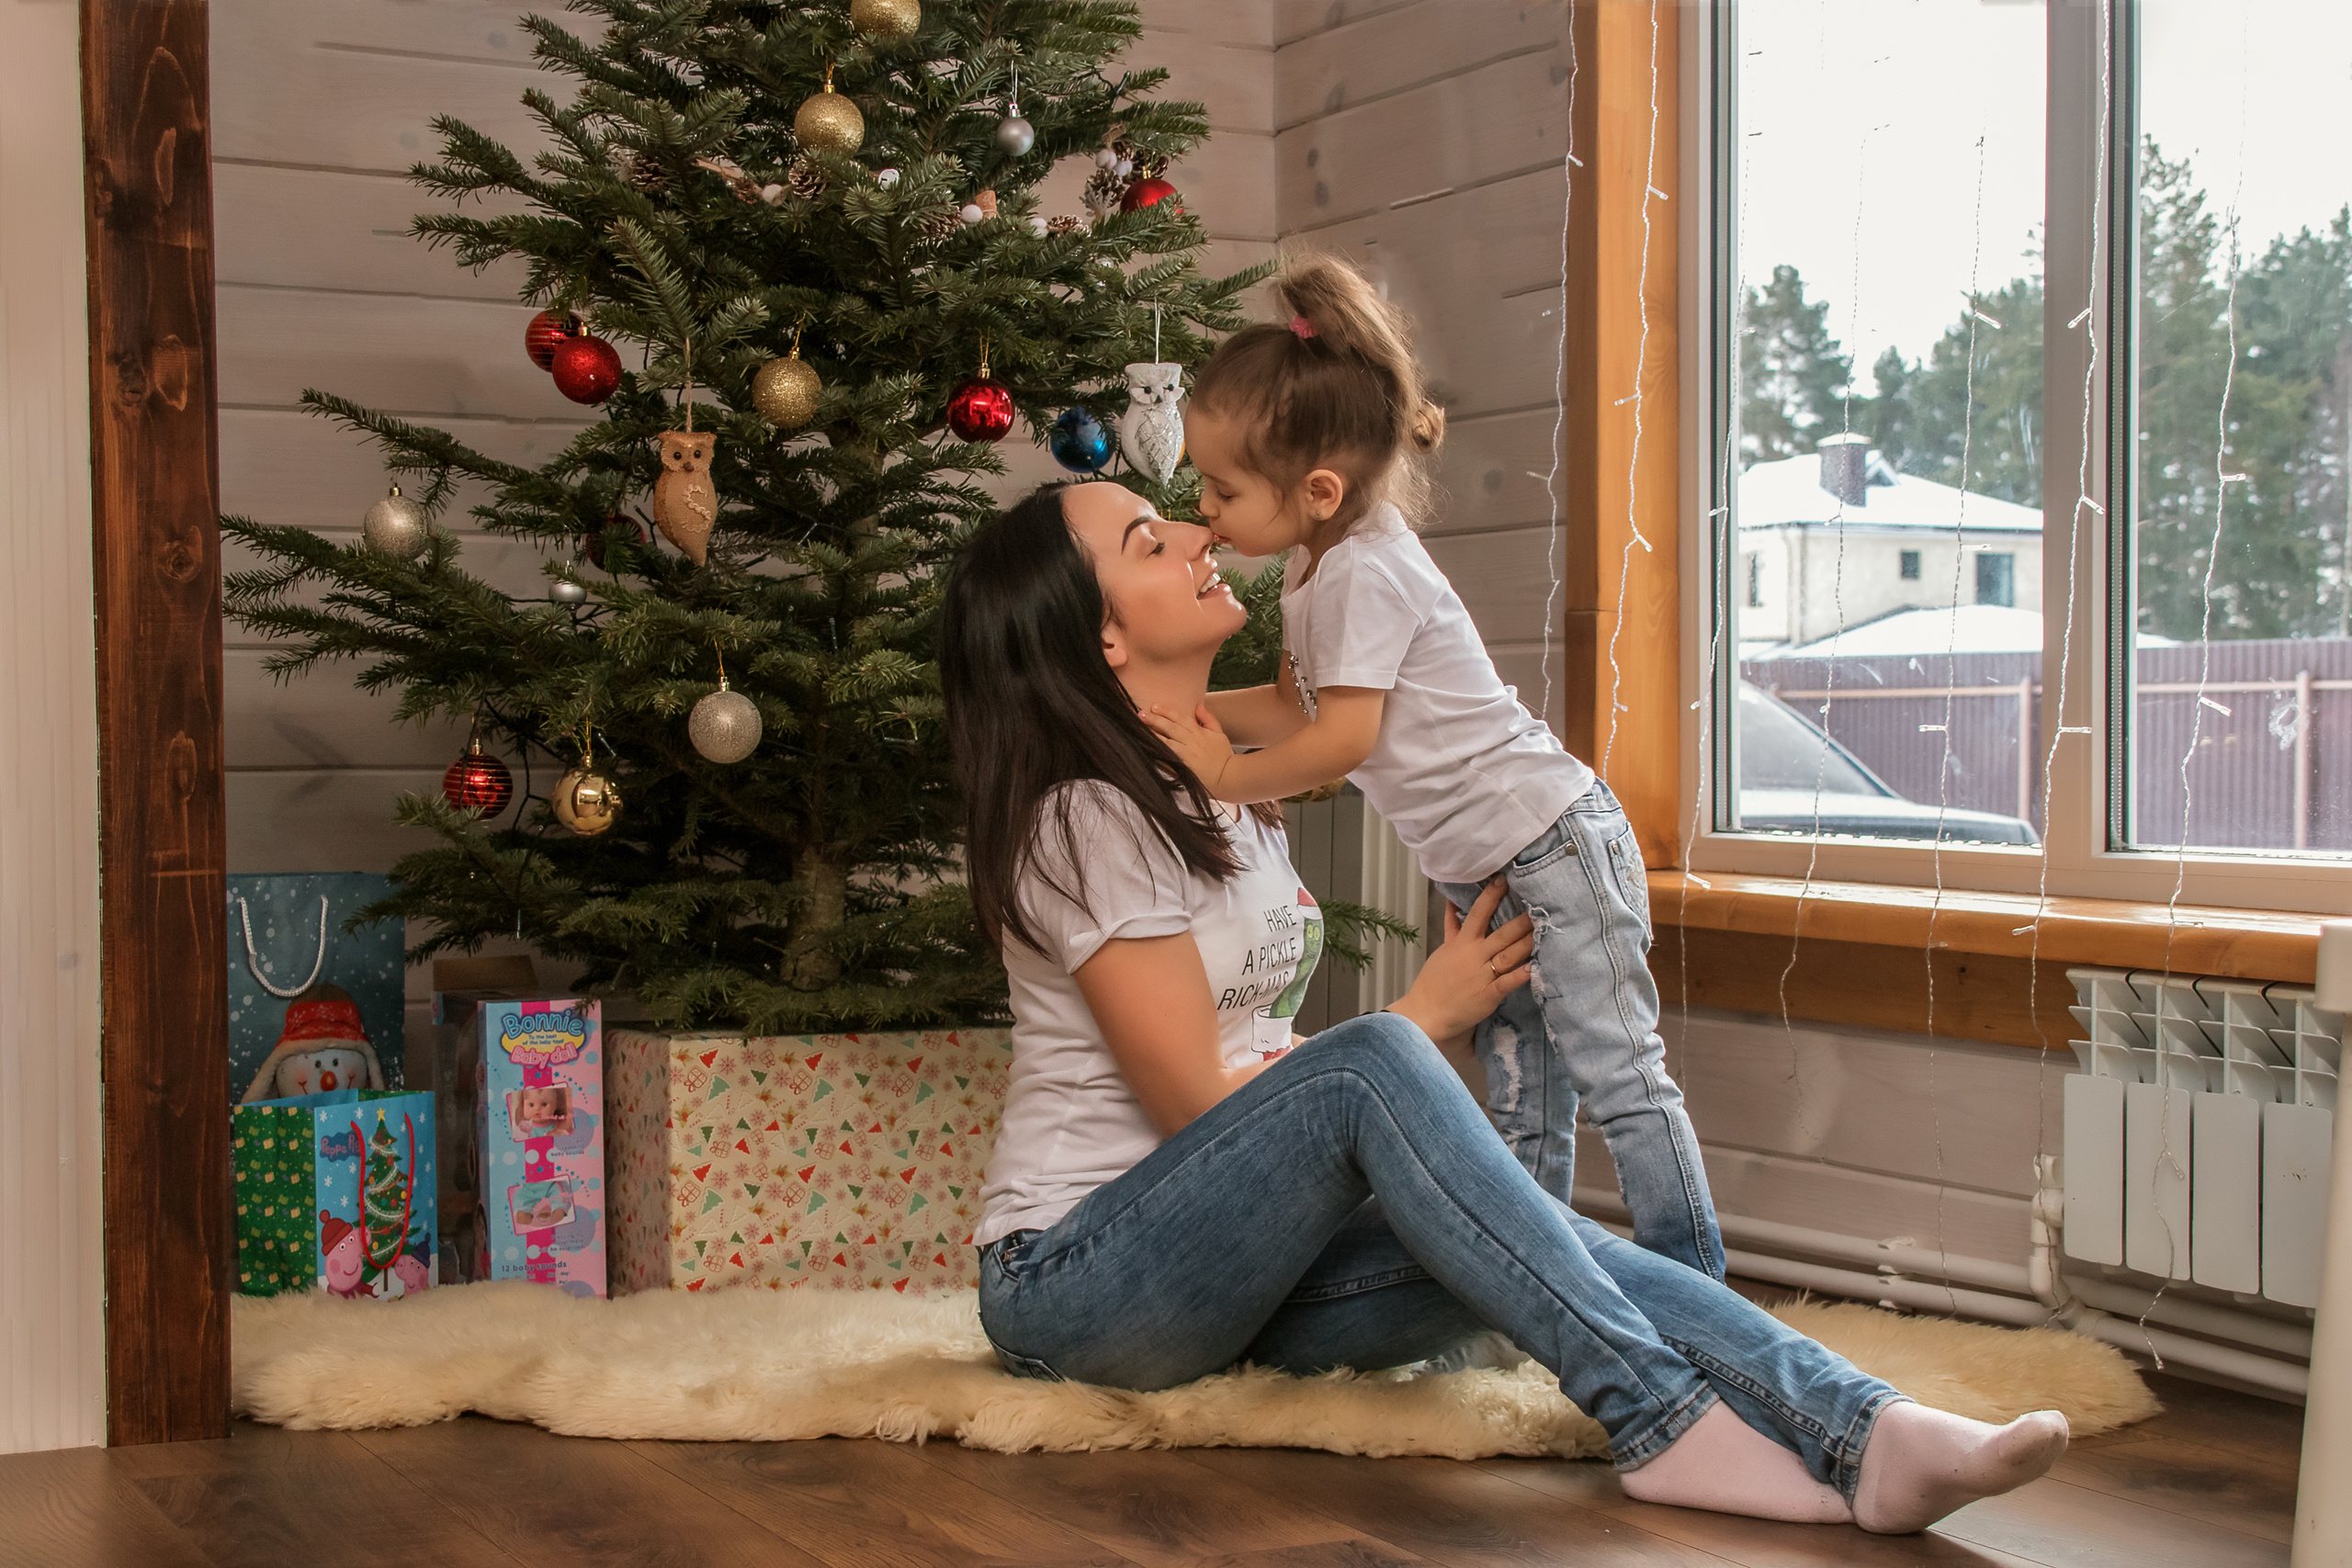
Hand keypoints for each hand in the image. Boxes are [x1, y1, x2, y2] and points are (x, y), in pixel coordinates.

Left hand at [1142, 701, 1237, 797]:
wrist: (1227, 778)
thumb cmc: (1223, 756)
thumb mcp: (1219, 734)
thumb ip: (1208, 719)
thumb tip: (1198, 706)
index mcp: (1199, 733)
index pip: (1181, 718)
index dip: (1167, 711)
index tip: (1154, 706)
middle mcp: (1191, 743)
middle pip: (1171, 728)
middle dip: (1155, 720)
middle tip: (1140, 714)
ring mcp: (1186, 756)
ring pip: (1166, 743)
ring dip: (1153, 735)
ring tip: (1139, 729)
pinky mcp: (1183, 768)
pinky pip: (1168, 759)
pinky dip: (1157, 754)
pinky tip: (1146, 749)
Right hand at [1385, 879, 1532, 1046]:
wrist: (1426, 1012)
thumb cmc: (1434, 980)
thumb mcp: (1443, 949)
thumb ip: (1452, 927)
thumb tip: (1453, 903)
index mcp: (1462, 943)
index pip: (1478, 914)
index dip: (1491, 896)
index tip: (1503, 880)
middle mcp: (1474, 955)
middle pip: (1502, 934)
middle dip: (1521, 921)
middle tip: (1538, 906)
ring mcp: (1482, 975)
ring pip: (1509, 955)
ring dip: (1527, 943)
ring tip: (1544, 930)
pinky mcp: (1488, 995)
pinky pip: (1507, 983)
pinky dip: (1520, 975)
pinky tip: (1533, 967)